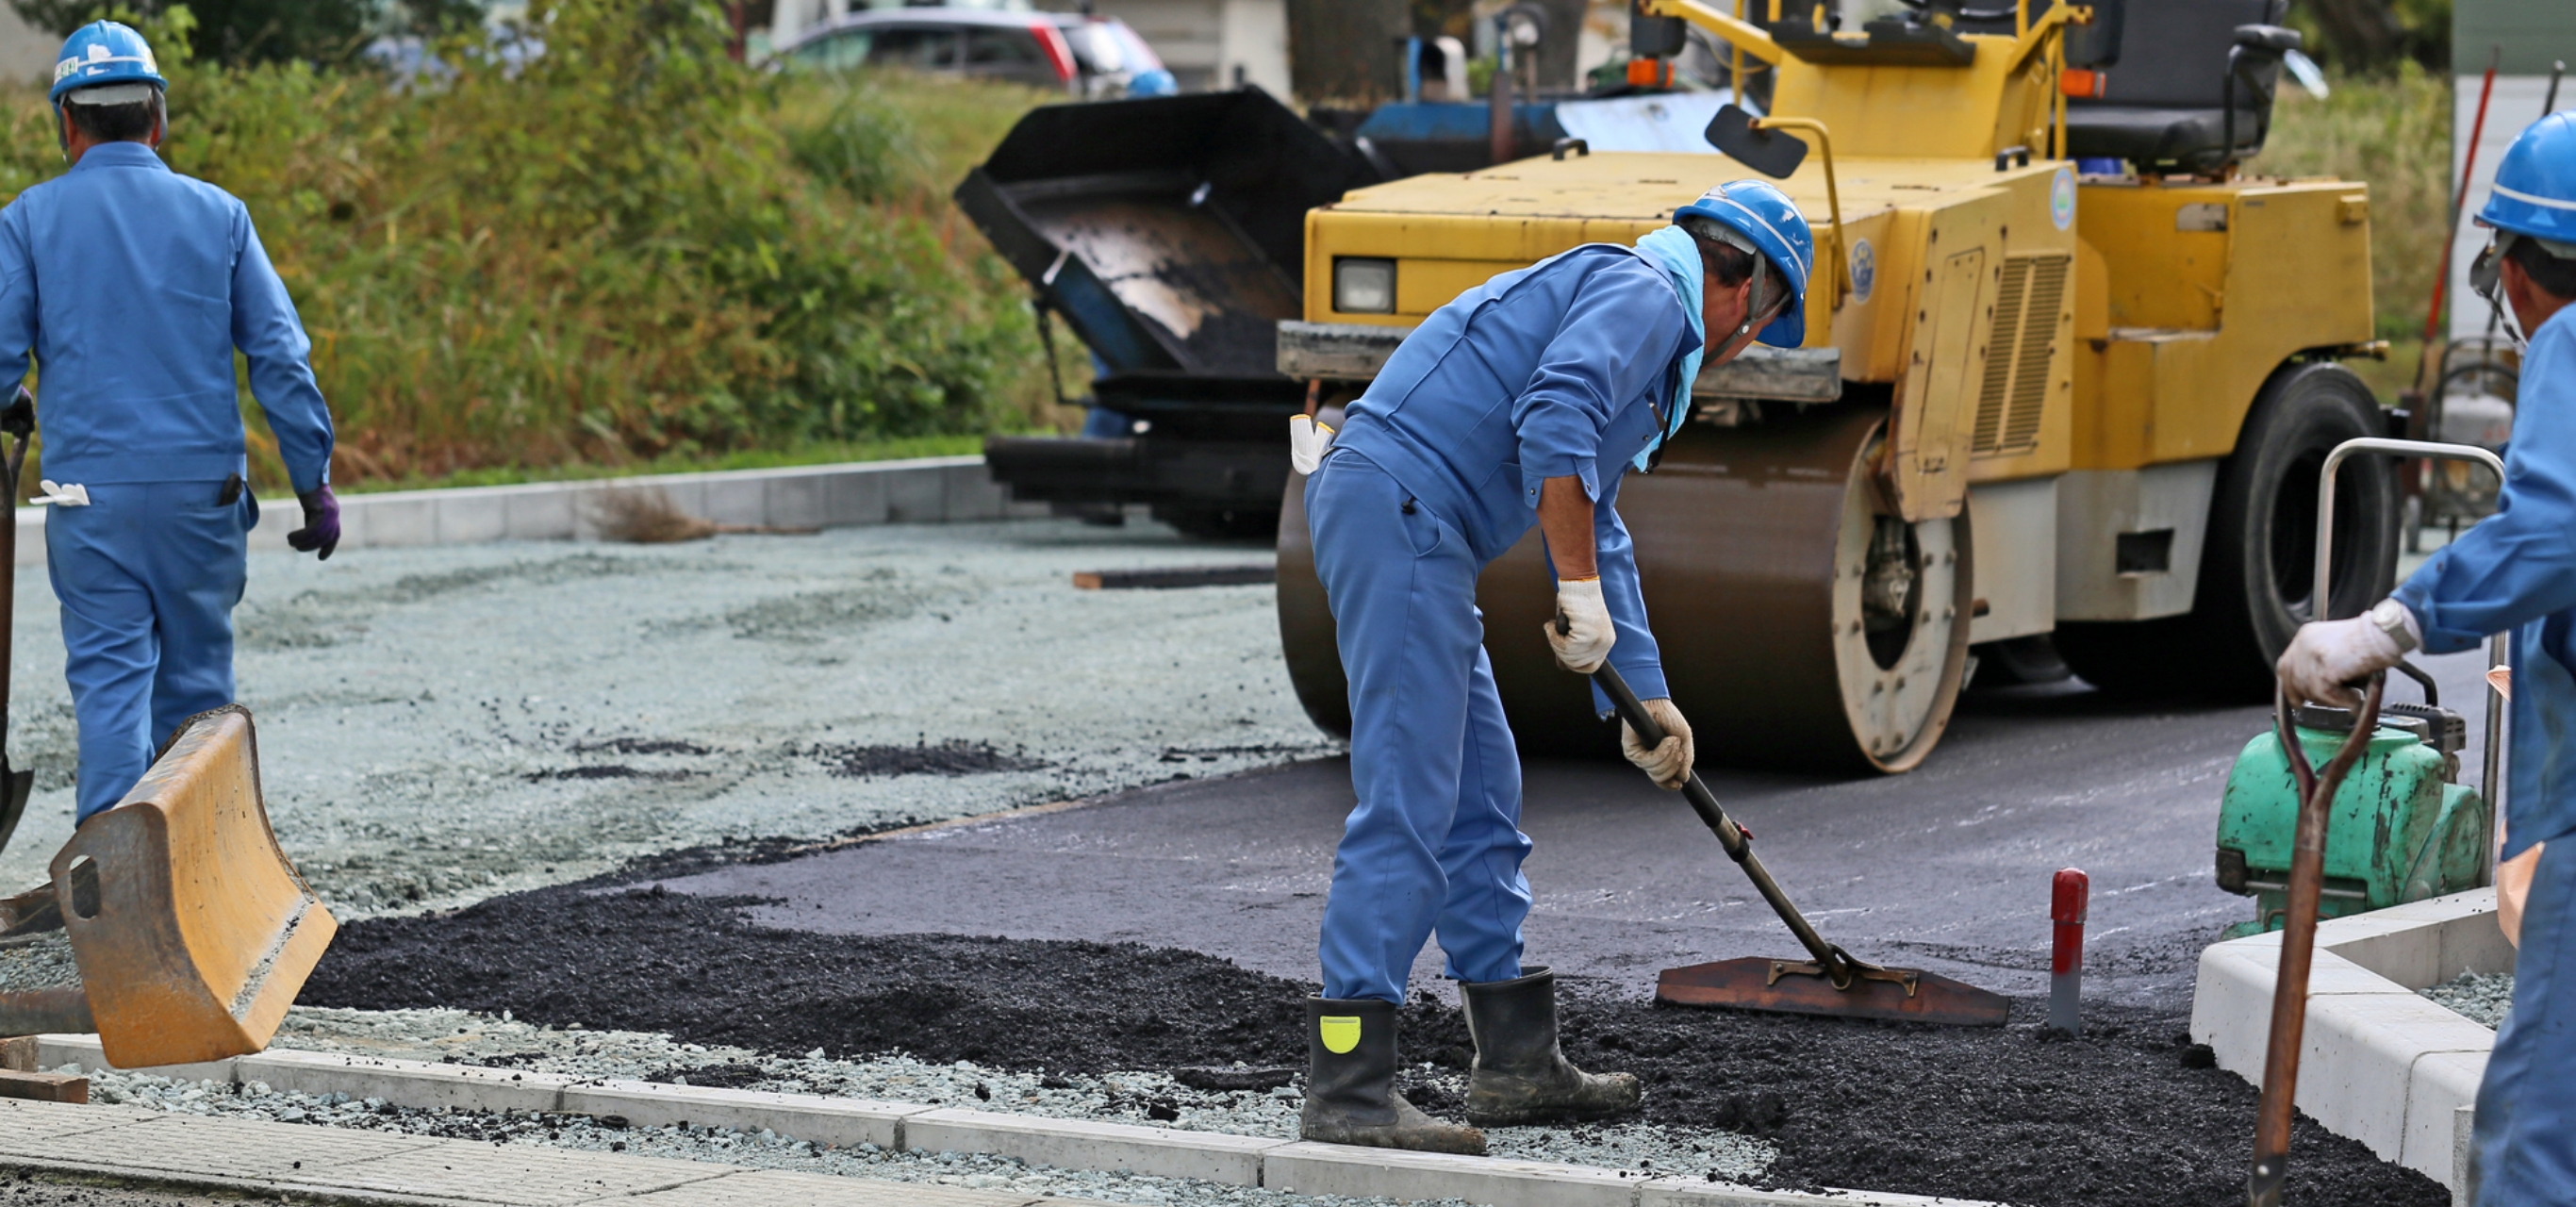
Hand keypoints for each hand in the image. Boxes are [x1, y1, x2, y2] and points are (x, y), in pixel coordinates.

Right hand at [288, 485, 339, 560]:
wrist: (307, 475)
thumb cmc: (307, 491)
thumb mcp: (312, 508)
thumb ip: (313, 520)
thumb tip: (308, 536)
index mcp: (334, 514)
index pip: (335, 535)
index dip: (329, 547)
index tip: (321, 558)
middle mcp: (335, 514)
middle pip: (326, 537)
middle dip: (311, 546)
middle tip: (297, 548)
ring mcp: (331, 512)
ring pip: (318, 535)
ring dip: (304, 541)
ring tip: (291, 543)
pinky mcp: (322, 510)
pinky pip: (312, 529)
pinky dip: (301, 535)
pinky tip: (291, 537)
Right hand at [1546, 577, 1614, 672]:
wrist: (1579, 584)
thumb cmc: (1576, 601)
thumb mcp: (1577, 628)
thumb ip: (1573, 646)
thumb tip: (1562, 665)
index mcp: (1606, 641)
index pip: (1591, 666)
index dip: (1574, 665)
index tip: (1563, 660)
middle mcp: (1606, 642)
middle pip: (1576, 664)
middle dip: (1560, 651)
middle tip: (1554, 636)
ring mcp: (1598, 639)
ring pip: (1569, 656)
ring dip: (1555, 642)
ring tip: (1554, 628)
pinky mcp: (1588, 634)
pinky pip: (1564, 646)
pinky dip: (1553, 636)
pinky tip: (1554, 625)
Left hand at [1621, 697, 1693, 789]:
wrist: (1656, 703)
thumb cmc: (1669, 718)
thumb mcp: (1684, 739)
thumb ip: (1685, 759)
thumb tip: (1684, 778)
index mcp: (1658, 759)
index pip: (1661, 780)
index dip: (1669, 785)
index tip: (1679, 785)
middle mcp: (1647, 760)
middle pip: (1661, 777)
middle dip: (1675, 765)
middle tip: (1679, 748)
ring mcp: (1638, 756)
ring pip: (1656, 771)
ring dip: (1670, 757)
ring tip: (1673, 740)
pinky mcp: (1631, 751)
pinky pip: (1649, 761)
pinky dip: (1662, 752)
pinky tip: (1667, 740)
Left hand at [2277, 602, 2416, 707]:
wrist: (2386, 634)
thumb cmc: (2372, 640)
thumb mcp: (2337, 646)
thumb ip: (2322, 661)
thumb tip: (2315, 686)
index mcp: (2306, 636)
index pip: (2286, 666)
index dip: (2290, 685)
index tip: (2296, 700)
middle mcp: (2304, 644)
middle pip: (2292, 679)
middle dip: (2306, 696)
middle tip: (2324, 703)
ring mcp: (2312, 656)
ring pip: (2310, 690)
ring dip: (2331, 699)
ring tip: (2350, 695)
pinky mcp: (2325, 669)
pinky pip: (2327, 695)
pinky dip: (2343, 700)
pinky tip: (2356, 698)